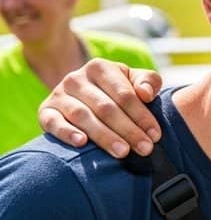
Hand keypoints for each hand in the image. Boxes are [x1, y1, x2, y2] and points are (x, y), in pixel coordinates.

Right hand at [37, 59, 163, 156]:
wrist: (84, 95)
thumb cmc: (118, 90)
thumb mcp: (135, 80)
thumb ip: (149, 81)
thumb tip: (145, 93)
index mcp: (100, 67)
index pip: (124, 94)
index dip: (142, 116)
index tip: (156, 135)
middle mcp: (76, 78)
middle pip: (106, 108)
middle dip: (128, 130)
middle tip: (145, 149)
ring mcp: (59, 94)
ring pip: (83, 116)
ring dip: (104, 136)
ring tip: (123, 152)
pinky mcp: (45, 111)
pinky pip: (53, 122)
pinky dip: (66, 132)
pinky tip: (82, 143)